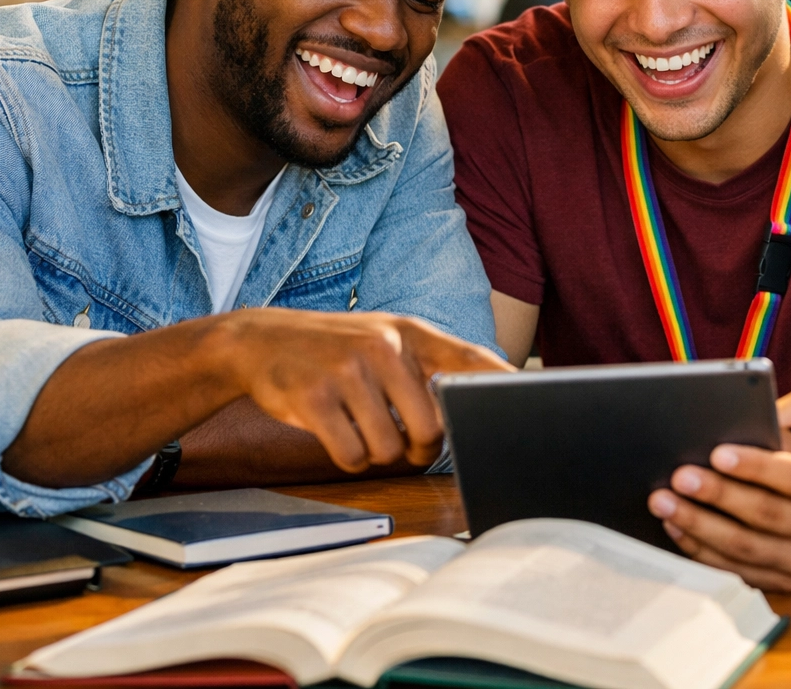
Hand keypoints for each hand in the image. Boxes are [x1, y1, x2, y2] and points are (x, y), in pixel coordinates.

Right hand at [209, 308, 512, 473]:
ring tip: (360, 426)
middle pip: (432, 428)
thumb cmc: (336, 349)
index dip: (503, 386)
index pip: (470, 361)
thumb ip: (431, 365)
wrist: (258, 340)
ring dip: (378, 453)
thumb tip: (486, 398)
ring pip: (391, 449)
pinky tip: (336, 433)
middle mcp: (384, 347)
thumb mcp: (385, 339)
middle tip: (406, 443)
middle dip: (421, 448)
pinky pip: (353, 456)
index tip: (531, 404)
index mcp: (411, 332)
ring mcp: (348, 372)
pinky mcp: (314, 400)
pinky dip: (349, 458)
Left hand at [646, 442, 790, 591]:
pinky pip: (737, 570)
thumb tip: (723, 429)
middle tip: (679, 477)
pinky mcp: (786, 587)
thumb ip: (779, 443)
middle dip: (717, 495)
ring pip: (746, 548)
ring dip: (699, 525)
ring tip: (664, 502)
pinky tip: (676, 528)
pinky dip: (702, 549)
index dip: (754, 466)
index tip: (716, 453)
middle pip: (766, 516)